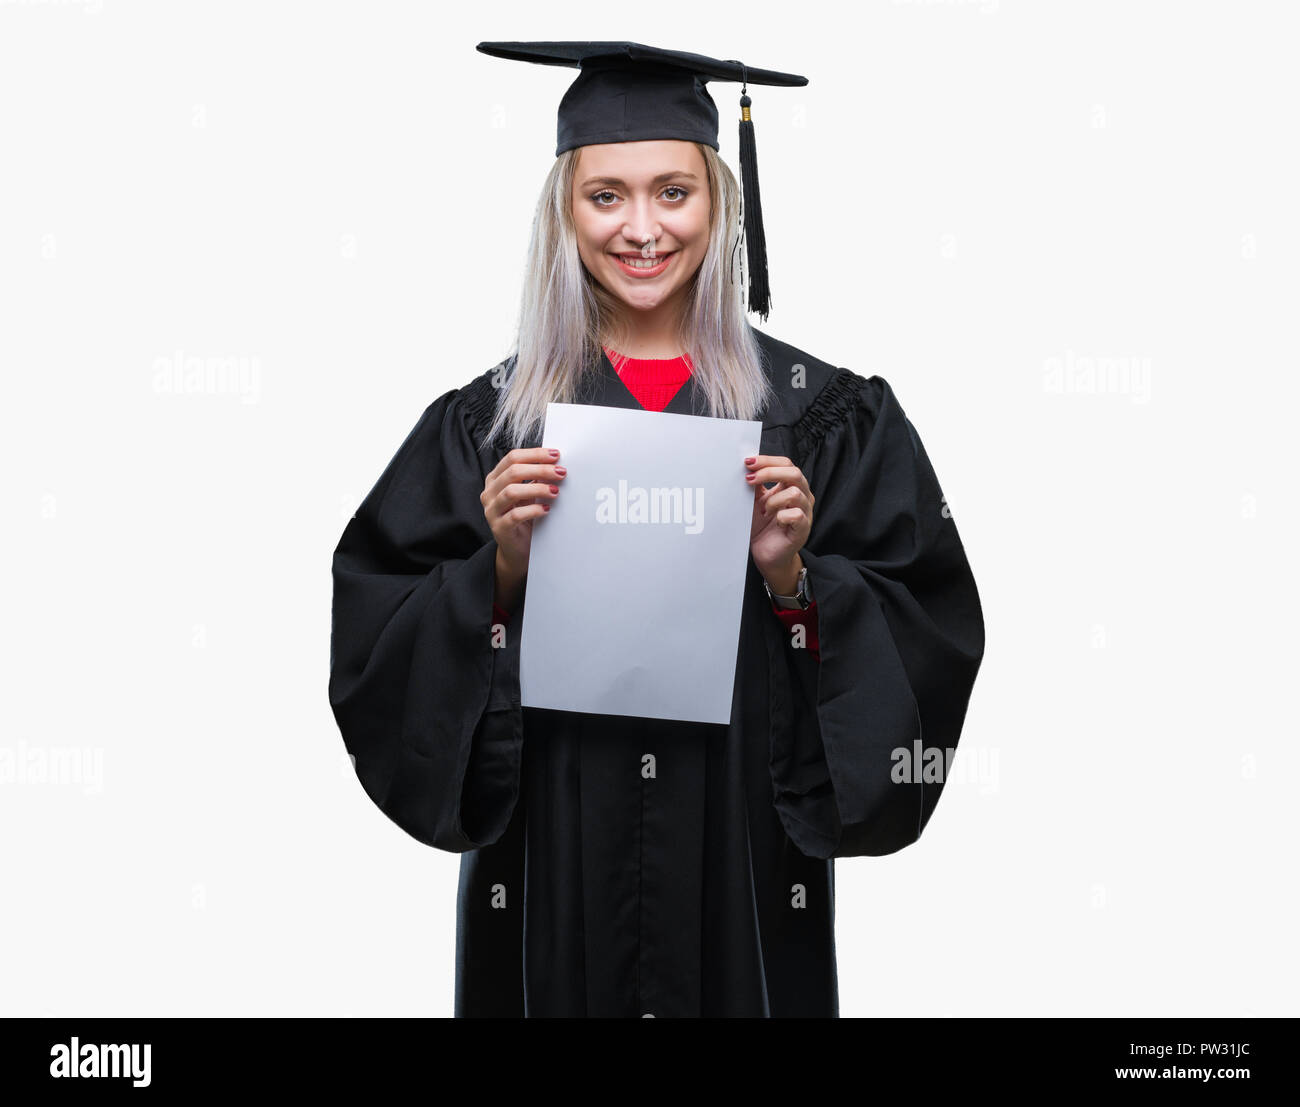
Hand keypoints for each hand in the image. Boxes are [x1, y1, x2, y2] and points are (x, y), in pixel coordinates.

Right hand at [481, 448, 564, 593]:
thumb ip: (536, 478)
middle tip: (560, 472)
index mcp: (495, 479)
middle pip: (513, 472)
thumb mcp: (529, 493)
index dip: (535, 454)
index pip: (512, 458)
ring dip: (537, 488)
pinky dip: (533, 510)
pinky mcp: (499, 527)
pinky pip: (515, 515)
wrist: (516, 548)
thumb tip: (557, 463)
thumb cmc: (524, 517)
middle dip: (540, 469)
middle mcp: (490, 492)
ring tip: (555, 491)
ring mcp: (492, 510)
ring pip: (511, 491)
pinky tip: (546, 509)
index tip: (556, 455)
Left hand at [745, 455, 813, 585]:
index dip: (767, 460)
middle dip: (769, 472)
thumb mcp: (755, 501)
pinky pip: (795, 514)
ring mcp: (805, 512)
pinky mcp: (804, 528)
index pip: (786, 464)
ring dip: (774, 500)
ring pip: (795, 493)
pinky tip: (775, 521)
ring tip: (764, 511)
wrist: (767, 554)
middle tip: (749, 479)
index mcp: (791, 486)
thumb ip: (755, 484)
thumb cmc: (763, 527)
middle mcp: (802, 496)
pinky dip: (781, 516)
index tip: (747, 462)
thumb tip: (747, 466)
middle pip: (794, 472)